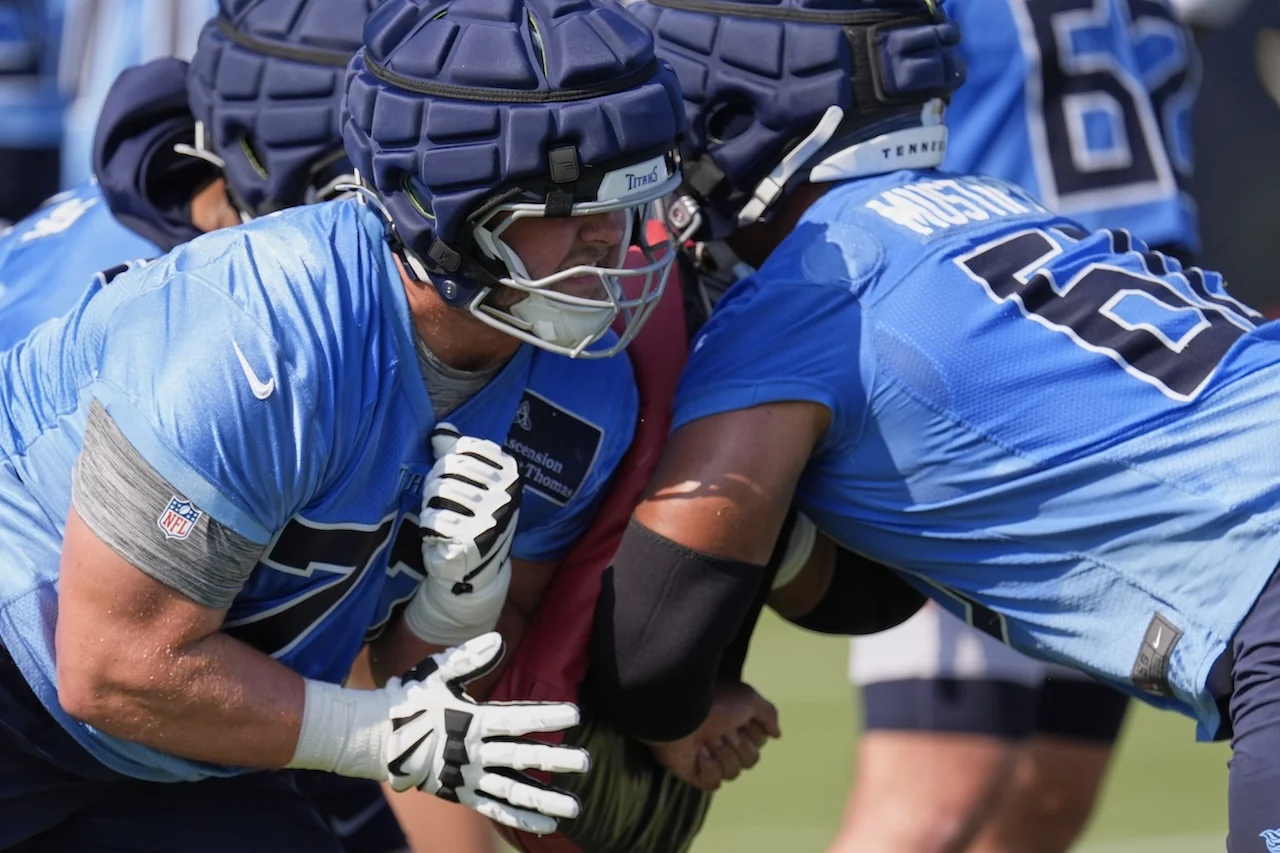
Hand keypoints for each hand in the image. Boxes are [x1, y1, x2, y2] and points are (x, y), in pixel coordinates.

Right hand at [384, 633, 588, 834]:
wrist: (375, 738)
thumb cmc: (410, 699)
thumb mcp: (437, 672)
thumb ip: (469, 659)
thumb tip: (499, 640)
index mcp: (472, 720)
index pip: (518, 719)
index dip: (547, 716)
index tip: (575, 714)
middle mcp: (473, 752)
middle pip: (522, 757)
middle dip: (557, 759)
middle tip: (586, 762)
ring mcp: (467, 776)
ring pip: (513, 790)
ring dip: (546, 798)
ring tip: (576, 806)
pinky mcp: (461, 794)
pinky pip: (495, 809)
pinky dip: (521, 817)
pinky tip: (547, 823)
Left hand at [404, 424, 522, 644]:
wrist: (476, 569)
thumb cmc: (472, 518)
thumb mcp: (474, 483)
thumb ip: (459, 454)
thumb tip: (441, 430)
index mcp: (510, 474)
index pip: (464, 448)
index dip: (448, 462)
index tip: (453, 479)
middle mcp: (505, 493)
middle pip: (447, 468)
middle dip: (435, 484)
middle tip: (441, 503)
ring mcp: (490, 517)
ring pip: (437, 491)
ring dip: (430, 506)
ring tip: (442, 519)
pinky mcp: (471, 540)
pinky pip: (433, 519)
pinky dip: (429, 527)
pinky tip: (440, 536)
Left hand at [645, 681, 779, 791]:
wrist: (679, 714)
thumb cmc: (713, 702)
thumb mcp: (749, 698)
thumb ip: (768, 714)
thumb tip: (776, 734)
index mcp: (735, 722)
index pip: (759, 741)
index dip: (752, 732)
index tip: (738, 719)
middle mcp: (723, 739)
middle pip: (751, 759)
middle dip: (738, 744)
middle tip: (721, 731)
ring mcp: (708, 757)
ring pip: (734, 772)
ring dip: (722, 754)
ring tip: (706, 740)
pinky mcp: (694, 773)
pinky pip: (714, 784)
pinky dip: (707, 770)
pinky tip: (698, 755)